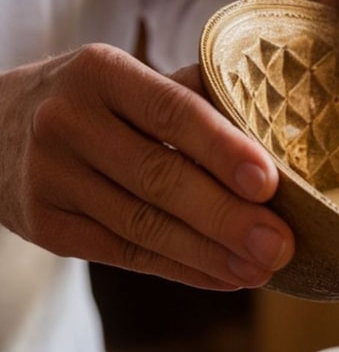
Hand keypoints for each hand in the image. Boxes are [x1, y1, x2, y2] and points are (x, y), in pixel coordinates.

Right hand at [0, 45, 292, 289]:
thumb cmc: (98, 107)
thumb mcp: (132, 83)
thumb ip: (195, 102)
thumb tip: (274, 142)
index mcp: (100, 74)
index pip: (172, 113)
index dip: (222, 150)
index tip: (268, 182)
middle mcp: (67, 121)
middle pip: (160, 178)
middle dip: (227, 217)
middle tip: (279, 245)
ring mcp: (49, 177)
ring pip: (145, 226)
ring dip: (211, 254)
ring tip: (262, 269)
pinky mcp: (46, 227)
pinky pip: (127, 255)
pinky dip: (183, 269)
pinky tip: (225, 277)